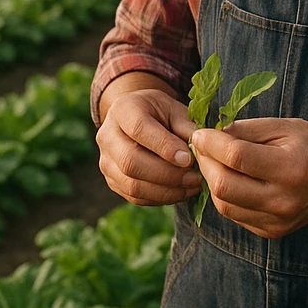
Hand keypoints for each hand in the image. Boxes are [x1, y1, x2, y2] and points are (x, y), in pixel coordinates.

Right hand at [96, 89, 202, 205]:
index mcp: (123, 110)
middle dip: (167, 174)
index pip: (139, 129)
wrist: (135, 118)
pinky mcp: (112, 181)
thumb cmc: (159, 112)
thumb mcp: (174, 109)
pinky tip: (181, 191)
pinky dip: (160, 198)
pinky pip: (134, 197)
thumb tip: (201, 151)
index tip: (189, 159)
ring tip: (192, 186)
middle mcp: (108, 136)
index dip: (164, 146)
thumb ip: (186, 127)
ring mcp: (106, 161)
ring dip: (166, 191)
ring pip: (132, 185)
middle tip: (195, 178)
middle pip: (131, 162)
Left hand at [190, 118, 307, 237]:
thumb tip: (209, 136)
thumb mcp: (284, 126)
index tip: (199, 132)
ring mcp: (277, 221)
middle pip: (224, 186)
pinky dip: (226, 195)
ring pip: (224, 204)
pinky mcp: (271, 232)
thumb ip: (245, 130)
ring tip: (215, 161)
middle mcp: (283, 200)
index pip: (237, 157)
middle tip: (203, 146)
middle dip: (205, 163)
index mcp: (290, 168)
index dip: (211, 143)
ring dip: (212, 180)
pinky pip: (234, 214)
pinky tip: (232, 178)